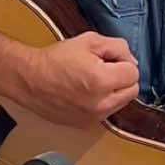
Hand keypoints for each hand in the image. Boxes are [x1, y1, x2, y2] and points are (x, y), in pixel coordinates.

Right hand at [24, 33, 138, 125]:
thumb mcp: (89, 41)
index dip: (123, 62)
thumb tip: (131, 60)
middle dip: (122, 78)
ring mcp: (94, 116)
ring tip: (93, 81)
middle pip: (132, 90)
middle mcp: (101, 103)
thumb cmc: (54, 59)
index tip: (109, 59)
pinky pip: (106, 112)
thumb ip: (117, 47)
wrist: (29, 79)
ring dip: (114, 91)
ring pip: (121, 103)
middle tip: (104, 69)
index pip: (134, 72)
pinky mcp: (86, 124)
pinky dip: (102, 103)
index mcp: (103, 80)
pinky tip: (86, 92)